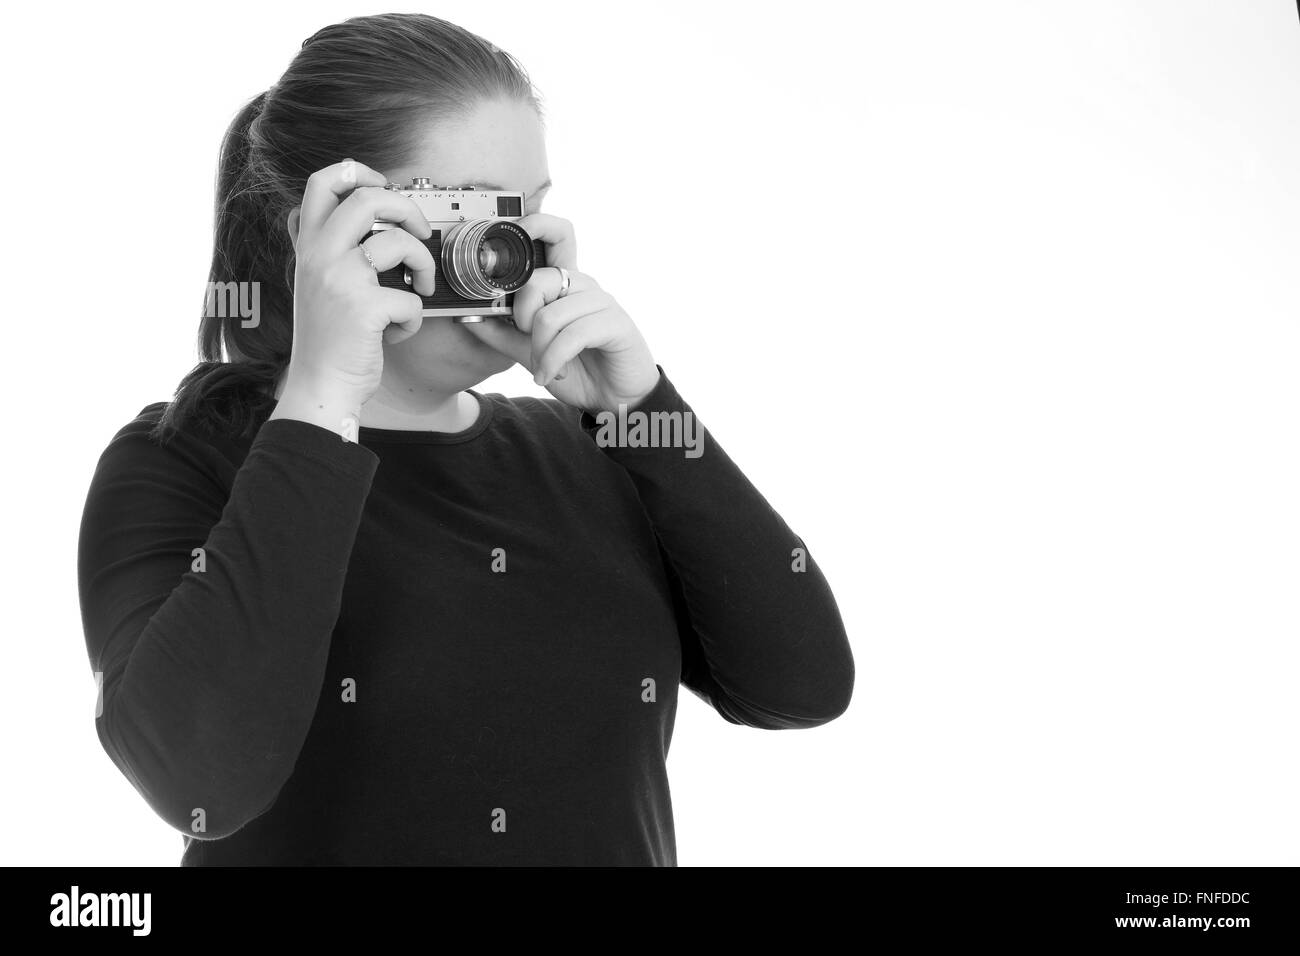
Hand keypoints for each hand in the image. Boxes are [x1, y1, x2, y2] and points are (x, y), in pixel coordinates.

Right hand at [279, 159, 435, 411]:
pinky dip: (412, 319)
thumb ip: (335, 252)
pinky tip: (395, 333)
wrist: (320, 388)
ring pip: (398, 241)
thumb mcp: (319, 285)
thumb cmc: (329, 341)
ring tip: (419, 285)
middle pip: (368, 197)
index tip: (383, 186)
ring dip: (422, 263)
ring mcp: (340, 280)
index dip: (358, 172)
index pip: (323, 182)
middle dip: (407, 208)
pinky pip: (410, 297)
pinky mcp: (363, 308)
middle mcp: (320, 256)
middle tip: (420, 232)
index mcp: (309, 247)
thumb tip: (381, 224)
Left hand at [461, 213, 659, 413]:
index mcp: (564, 283)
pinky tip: (551, 375)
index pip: (556, 234)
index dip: (536, 224)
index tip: (512, 227)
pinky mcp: (616, 324)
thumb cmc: (578, 370)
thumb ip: (504, 335)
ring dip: (539, 351)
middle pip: (538, 280)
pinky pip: (573, 335)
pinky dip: (553, 360)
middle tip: (528, 341)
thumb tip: (471, 318)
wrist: (613, 400)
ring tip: (542, 369)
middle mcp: (584, 284)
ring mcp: (602, 302)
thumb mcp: (532, 353)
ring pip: (551, 315)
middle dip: (522, 317)